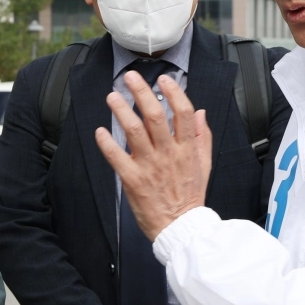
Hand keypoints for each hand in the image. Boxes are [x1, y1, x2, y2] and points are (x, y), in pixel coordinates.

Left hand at [95, 73, 211, 240]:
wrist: (181, 227)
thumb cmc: (190, 196)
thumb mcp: (205, 165)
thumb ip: (203, 136)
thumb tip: (200, 112)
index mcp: (187, 148)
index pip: (183, 113)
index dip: (173, 92)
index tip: (163, 80)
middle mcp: (168, 154)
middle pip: (155, 116)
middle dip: (142, 93)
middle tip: (130, 77)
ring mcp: (150, 166)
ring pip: (134, 131)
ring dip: (121, 111)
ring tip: (112, 96)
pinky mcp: (133, 180)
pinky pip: (117, 157)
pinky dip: (107, 143)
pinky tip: (99, 131)